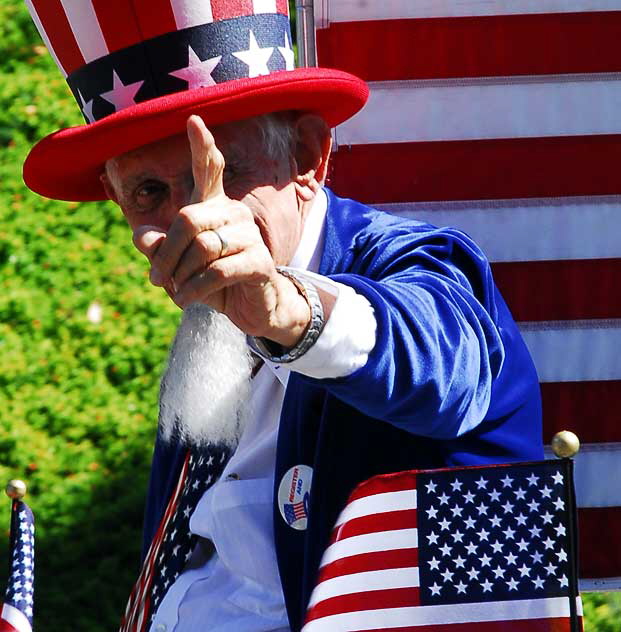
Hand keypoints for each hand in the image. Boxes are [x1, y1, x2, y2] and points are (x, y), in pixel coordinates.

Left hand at [132, 115, 310, 347]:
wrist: (248, 308)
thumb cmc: (211, 282)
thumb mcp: (177, 266)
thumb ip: (158, 248)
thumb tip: (142, 235)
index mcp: (214, 208)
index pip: (209, 171)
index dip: (202, 147)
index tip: (194, 120)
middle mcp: (234, 214)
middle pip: (188, 218)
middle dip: (166, 253)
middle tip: (156, 279)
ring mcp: (250, 237)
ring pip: (202, 247)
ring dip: (180, 276)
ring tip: (176, 293)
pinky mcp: (260, 263)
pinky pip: (217, 271)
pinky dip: (194, 289)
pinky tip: (186, 300)